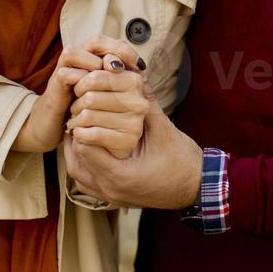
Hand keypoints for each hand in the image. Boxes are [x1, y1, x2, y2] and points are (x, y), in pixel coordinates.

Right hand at [14, 36, 140, 153]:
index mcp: (90, 56)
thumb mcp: (105, 91)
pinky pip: (65, 75)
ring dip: (94, 65)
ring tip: (107, 80)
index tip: (140, 66)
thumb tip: (140, 72)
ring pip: (74, 53)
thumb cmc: (83, 105)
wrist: (54, 122)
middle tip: (125, 69)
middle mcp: (76, 58)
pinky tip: (92, 94)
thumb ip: (119, 80)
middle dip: (113, 52)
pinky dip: (80, 82)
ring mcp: (63, 69)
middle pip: (94, 41)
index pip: (109, 41)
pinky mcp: (54, 85)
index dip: (125, 50)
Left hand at [64, 102, 201, 208]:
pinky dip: (83, 163)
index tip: (86, 105)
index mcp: (121, 175)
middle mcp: (110, 190)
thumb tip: (134, 72)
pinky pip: (86, 183)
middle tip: (79, 113)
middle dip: (76, 134)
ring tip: (81, 127)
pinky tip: (89, 147)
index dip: (82, 123)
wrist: (196, 188)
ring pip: (77, 172)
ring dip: (76, 149)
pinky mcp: (113, 199)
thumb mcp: (163, 129)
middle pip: (76, 159)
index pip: (85, 144)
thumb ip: (145, 102)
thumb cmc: (183, 161)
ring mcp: (110, 197)